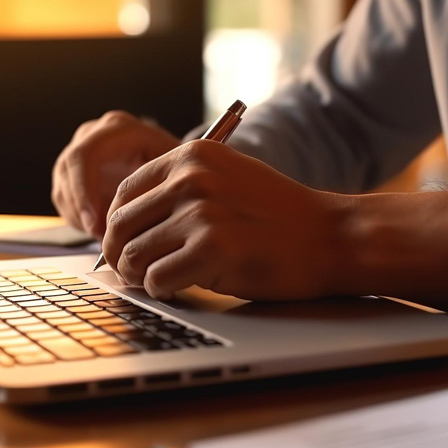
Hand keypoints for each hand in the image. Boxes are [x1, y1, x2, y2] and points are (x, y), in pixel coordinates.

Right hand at [51, 111, 179, 236]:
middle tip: (100, 237)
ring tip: (109, 237)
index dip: (85, 191)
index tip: (96, 224)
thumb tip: (142, 213)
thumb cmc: (176, 166)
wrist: (168, 162)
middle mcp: (91, 135)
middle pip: (67, 171)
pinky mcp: (72, 175)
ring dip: (81, 218)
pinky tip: (103, 232)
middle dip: (81, 209)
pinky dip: (80, 221)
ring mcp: (78, 154)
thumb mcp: (177, 169)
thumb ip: (161, 184)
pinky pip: (65, 202)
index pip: (85, 155)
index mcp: (117, 128)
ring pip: (63, 190)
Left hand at [101, 139, 343, 299]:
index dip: (116, 226)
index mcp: (192, 156)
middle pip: (120, 225)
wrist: (331, 237)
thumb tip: (126, 225)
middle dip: (119, 256)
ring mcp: (201, 214)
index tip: (124, 245)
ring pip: (133, 255)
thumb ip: (180, 190)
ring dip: (139, 277)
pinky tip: (178, 289)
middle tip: (132, 273)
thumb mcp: (228, 179)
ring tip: (158, 281)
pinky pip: (156, 279)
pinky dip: (160, 291)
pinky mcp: (212, 250)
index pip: (124, 193)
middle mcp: (191, 179)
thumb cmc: (279, 216)